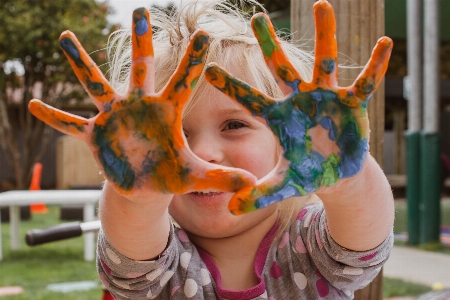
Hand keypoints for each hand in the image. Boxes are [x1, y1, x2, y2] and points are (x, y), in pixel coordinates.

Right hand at [29, 8, 254, 198]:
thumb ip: (220, 177)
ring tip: (66, 37)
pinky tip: (32, 105)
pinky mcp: (96, 135)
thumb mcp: (194, 176)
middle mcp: (140, 106)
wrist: (145, 185)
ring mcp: (115, 117)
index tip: (204, 33)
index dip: (193, 60)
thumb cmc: (170, 174)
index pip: (184, 82)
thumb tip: (250, 184)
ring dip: (81, 64)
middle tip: (140, 10)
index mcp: (167, 112)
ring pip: (96, 85)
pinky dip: (54, 117)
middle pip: (140, 68)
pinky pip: (71, 124)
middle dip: (140, 41)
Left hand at [205, 0, 391, 213]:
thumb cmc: (307, 173)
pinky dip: (374, 66)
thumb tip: (229, 211)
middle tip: (257, 17)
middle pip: (281, 69)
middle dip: (270, 44)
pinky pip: (363, 82)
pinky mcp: (351, 104)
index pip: (249, 99)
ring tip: (321, 4)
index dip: (230, 85)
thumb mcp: (282, 185)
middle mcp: (299, 101)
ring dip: (325, 35)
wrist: (336, 173)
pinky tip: (385, 44)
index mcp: (279, 118)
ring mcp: (325, 99)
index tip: (206, 67)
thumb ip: (257, 195)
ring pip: (324, 62)